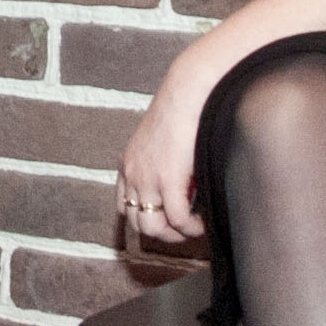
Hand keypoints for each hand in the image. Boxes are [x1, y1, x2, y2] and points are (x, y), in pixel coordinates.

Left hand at [116, 71, 207, 251]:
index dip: (144, 218)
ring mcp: (147, 179)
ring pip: (153, 228)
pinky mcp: (168, 180)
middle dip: (162, 233)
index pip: (123, 207)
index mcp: (129, 164)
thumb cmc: (182, 108)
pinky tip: (203, 222)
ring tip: (194, 228)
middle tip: (184, 230)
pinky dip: (191, 227)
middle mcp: (132, 174)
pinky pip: (178, 219)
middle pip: (136, 222)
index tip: (166, 220)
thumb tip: (182, 182)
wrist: (188, 90)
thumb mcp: (162, 140)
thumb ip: (163, 163)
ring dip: (175, 235)